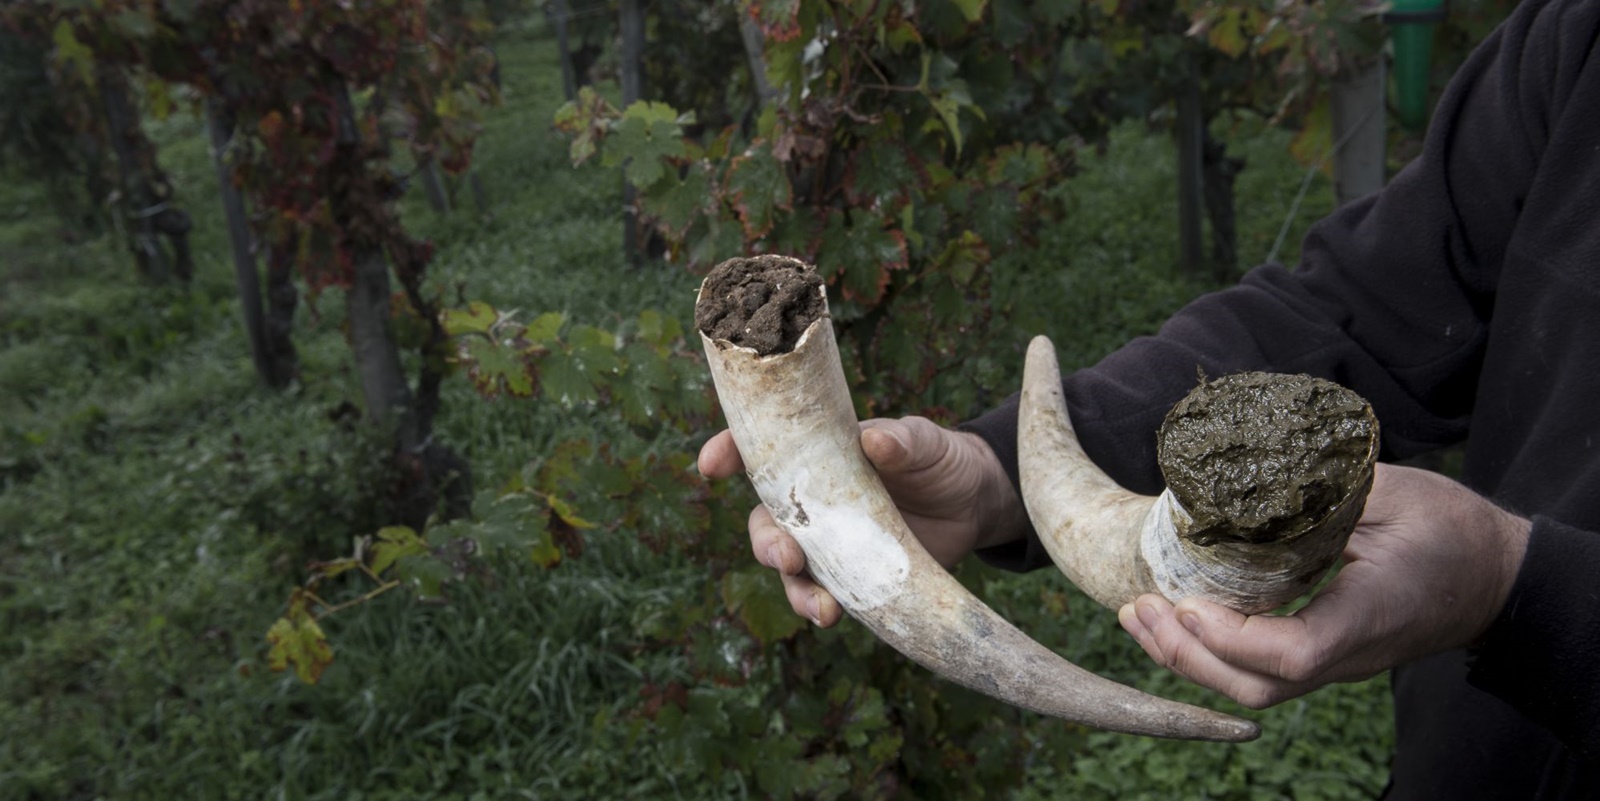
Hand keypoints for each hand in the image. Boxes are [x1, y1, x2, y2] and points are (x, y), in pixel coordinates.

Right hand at [697, 416, 1029, 626]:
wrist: (972, 505)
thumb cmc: (937, 459)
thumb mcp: (923, 442)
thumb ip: (901, 440)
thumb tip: (875, 440)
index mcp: (816, 457)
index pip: (761, 452)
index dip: (729, 453)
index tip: (711, 464)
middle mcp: (811, 503)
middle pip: (766, 522)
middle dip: (765, 543)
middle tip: (787, 555)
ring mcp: (828, 543)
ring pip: (789, 569)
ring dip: (794, 588)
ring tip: (820, 607)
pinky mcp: (850, 577)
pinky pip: (822, 596)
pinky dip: (821, 608)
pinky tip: (833, 616)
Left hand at [1118, 463, 1531, 707]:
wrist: (1494, 576)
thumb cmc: (1449, 528)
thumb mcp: (1392, 493)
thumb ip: (1322, 490)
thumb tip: (1244, 472)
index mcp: (1369, 614)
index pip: (1294, 653)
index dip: (1233, 637)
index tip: (1188, 601)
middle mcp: (1348, 652)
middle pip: (1257, 685)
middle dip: (1187, 654)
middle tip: (1138, 606)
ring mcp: (1334, 662)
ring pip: (1253, 687)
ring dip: (1188, 658)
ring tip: (1139, 616)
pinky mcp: (1321, 653)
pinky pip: (1258, 670)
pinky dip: (1208, 651)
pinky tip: (1175, 619)